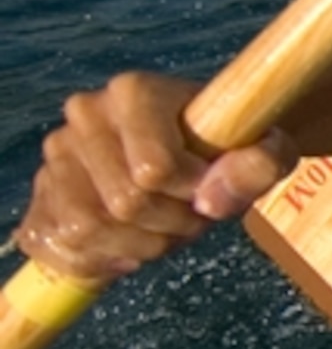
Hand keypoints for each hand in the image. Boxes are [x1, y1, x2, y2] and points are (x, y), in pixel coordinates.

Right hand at [17, 74, 290, 280]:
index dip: (193, 193)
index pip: (154, 170)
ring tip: (167, 226)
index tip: (212, 187)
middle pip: (126, 204)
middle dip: (173, 225)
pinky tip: (133, 241)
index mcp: (134, 91)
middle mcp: (86, 113)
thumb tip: (210, 200)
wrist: (204, 147)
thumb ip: (260, 165)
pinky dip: (104, 257)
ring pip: (89, 229)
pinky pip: (62, 244)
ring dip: (142, 244)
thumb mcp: (270, 149)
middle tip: (194, 215)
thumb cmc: (238, 145)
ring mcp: (59, 151)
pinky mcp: (45, 189)